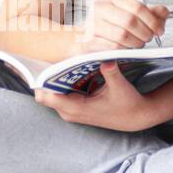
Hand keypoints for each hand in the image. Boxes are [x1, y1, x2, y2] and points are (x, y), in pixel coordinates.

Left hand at [34, 61, 159, 132]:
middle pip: (45, 94)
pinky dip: (61, 82)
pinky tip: (67, 68)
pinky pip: (60, 94)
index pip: (46, 97)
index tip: (37, 64)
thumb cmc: (128, 103)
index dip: (40, 81)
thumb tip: (105, 58)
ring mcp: (71, 111)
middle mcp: (70, 112)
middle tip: (44, 54)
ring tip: (54, 58)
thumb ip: (111, 72)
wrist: (135, 117)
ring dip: (53, 79)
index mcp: (77, 108)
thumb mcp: (121, 86)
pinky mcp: (74, 108)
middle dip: (44, 77)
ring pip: (51, 94)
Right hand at [73, 0, 167, 52]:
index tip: (159, 30)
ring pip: (122, 35)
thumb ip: (150, 13)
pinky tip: (126, 48)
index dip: (152, 20)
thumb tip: (164, 12)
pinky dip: (124, 50)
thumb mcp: (131, 15)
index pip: (137, 7)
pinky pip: (113, 47)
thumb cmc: (110, 26)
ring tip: (138, 44)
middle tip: (148, 39)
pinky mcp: (88, 40)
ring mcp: (92, 24)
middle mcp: (100, 8)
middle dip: (144, 33)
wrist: (82, 38)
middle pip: (130, 21)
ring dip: (135, 43)